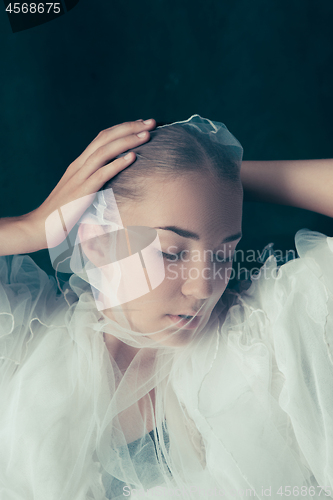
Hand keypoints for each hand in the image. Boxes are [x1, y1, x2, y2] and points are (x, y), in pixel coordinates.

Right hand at [26, 119, 155, 249]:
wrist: (42, 225)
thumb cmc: (65, 211)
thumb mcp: (82, 190)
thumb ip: (95, 181)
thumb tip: (115, 180)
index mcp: (80, 163)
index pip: (102, 137)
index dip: (123, 128)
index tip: (142, 123)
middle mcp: (79, 165)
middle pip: (105, 138)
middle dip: (130, 128)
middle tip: (152, 122)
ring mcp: (80, 177)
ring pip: (104, 151)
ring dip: (127, 141)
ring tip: (146, 135)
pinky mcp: (82, 192)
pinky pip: (101, 174)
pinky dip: (117, 164)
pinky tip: (132, 158)